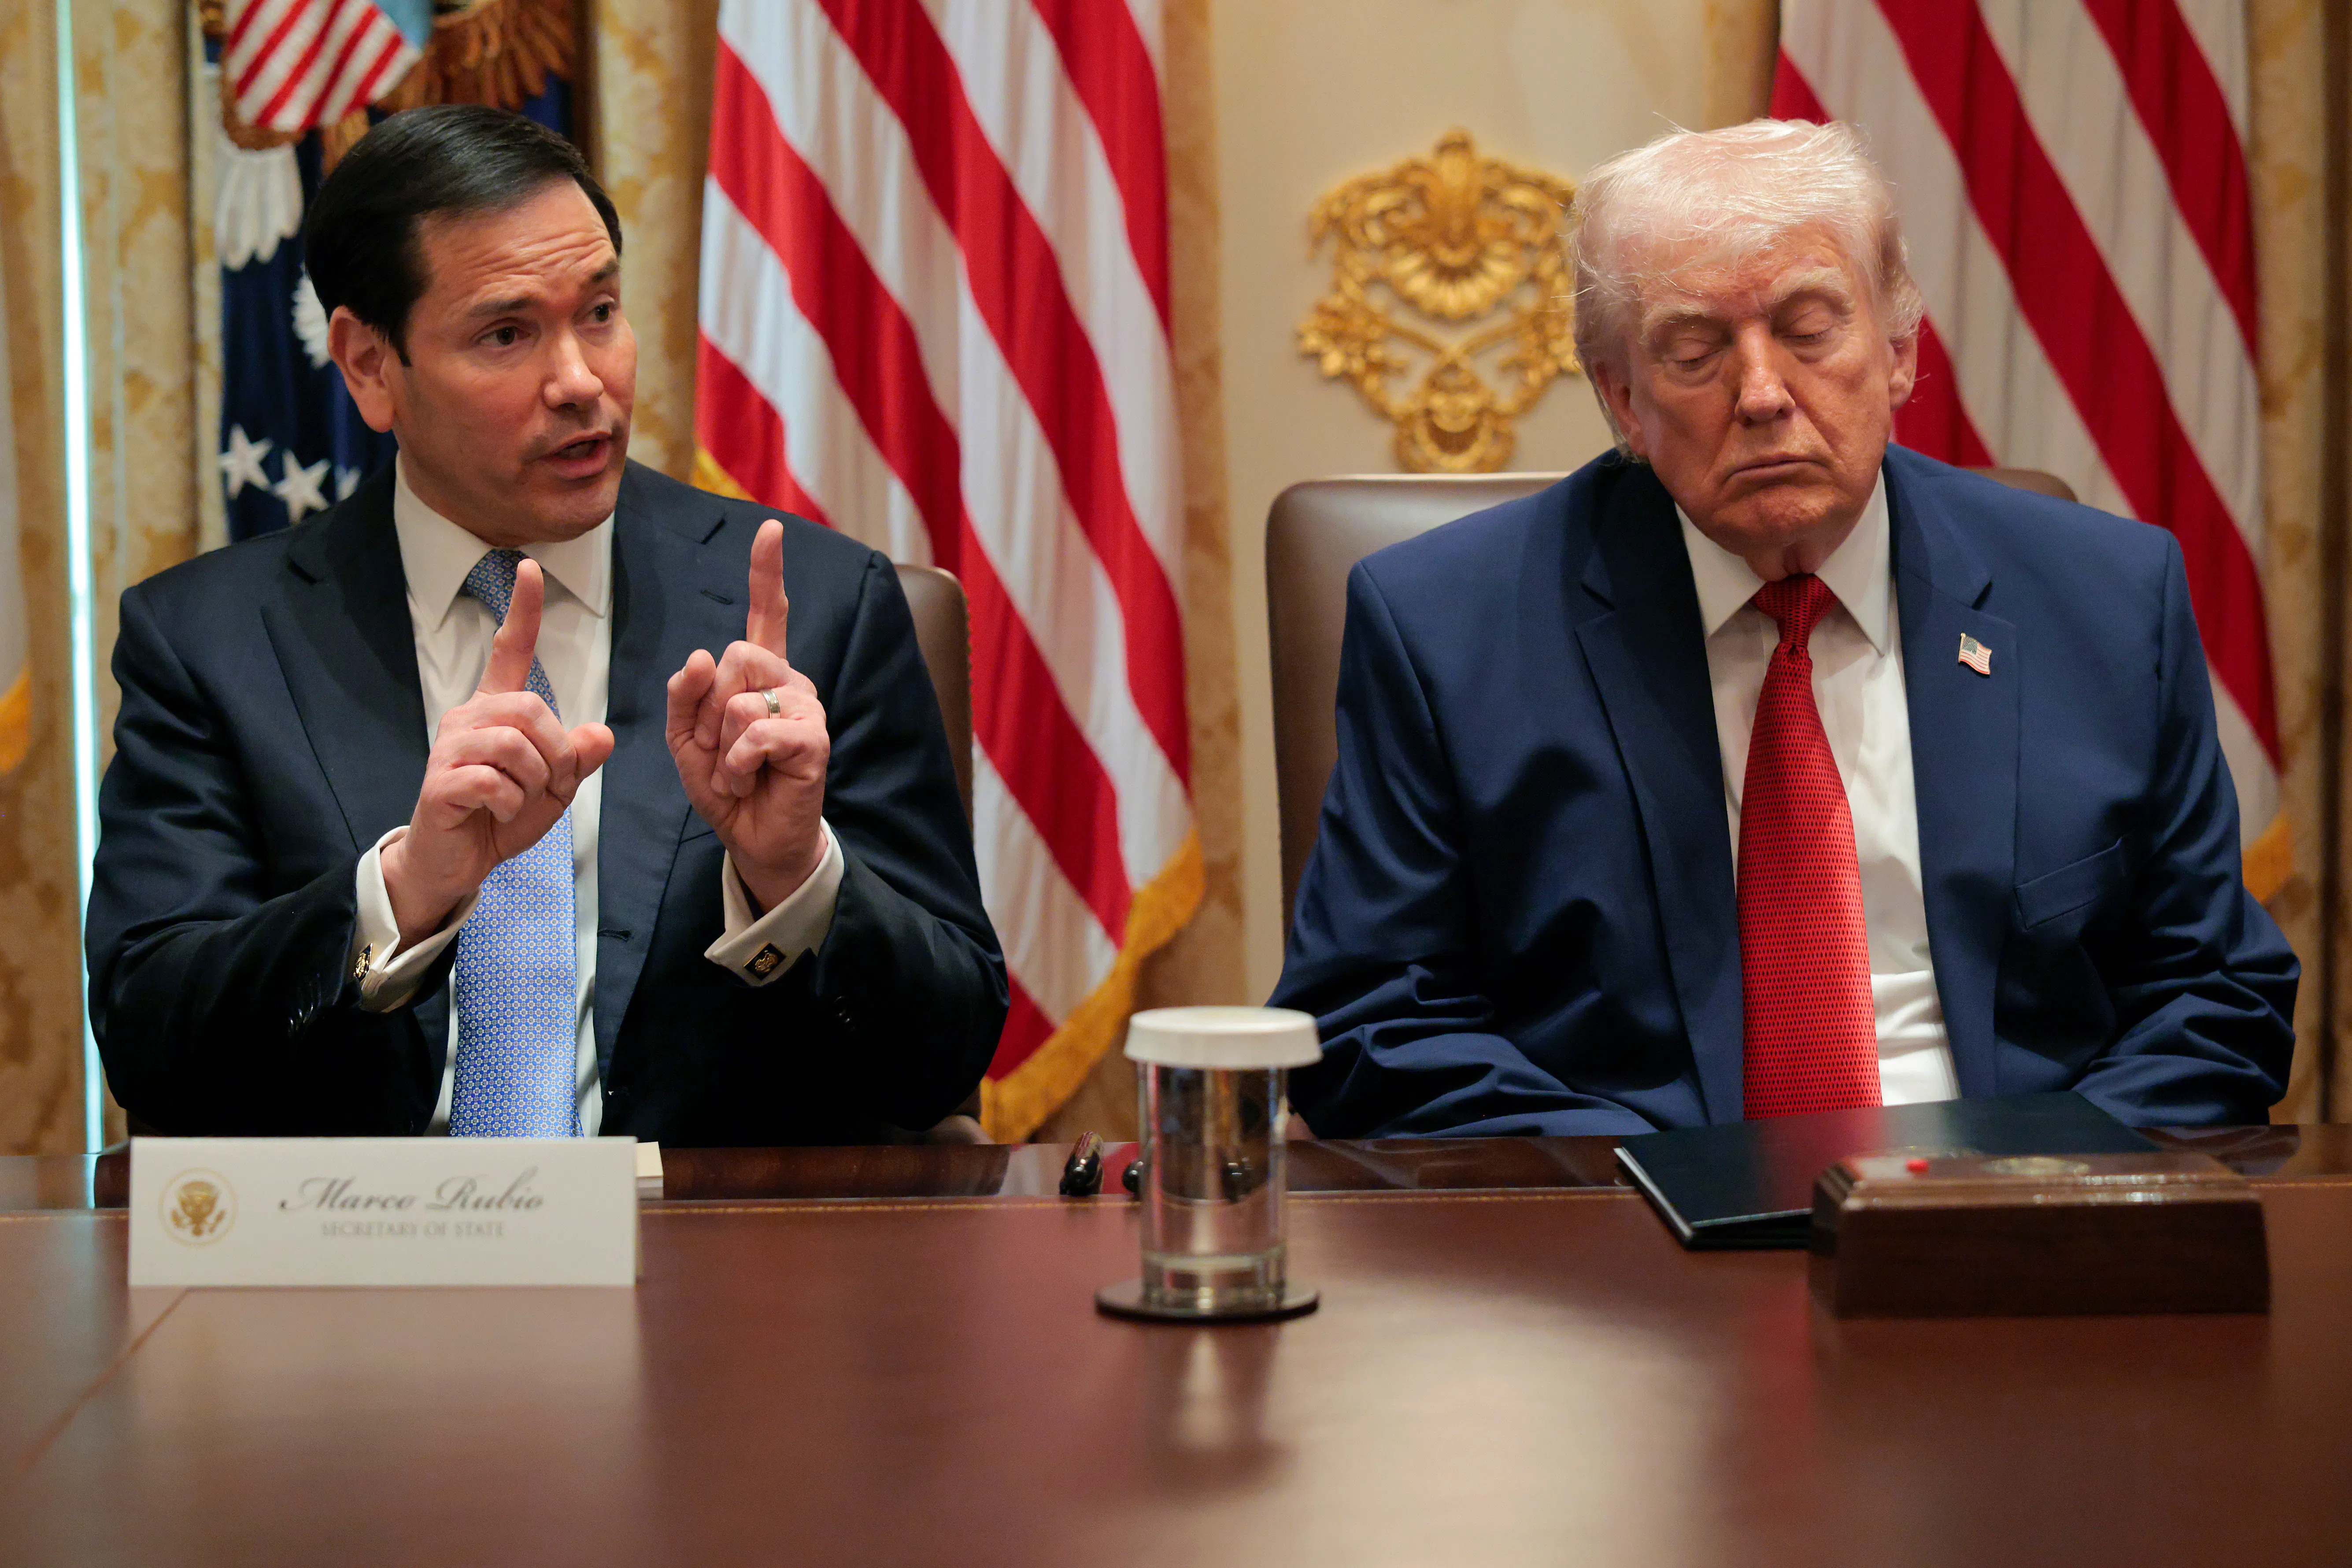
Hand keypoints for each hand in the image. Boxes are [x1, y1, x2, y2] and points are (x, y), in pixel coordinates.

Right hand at [381, 560, 614, 946]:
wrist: (455, 860)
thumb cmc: (500, 815)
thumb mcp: (554, 788)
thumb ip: (577, 758)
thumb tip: (603, 733)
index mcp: (495, 711)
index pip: (510, 650)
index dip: (522, 610)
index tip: (529, 566)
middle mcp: (468, 718)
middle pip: (531, 708)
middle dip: (555, 754)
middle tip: (548, 785)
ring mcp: (449, 747)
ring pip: (515, 744)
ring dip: (535, 781)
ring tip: (522, 799)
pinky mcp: (439, 781)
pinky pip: (494, 781)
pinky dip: (511, 803)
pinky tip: (498, 812)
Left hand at [666, 519, 829, 909]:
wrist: (753, 837)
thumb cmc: (725, 784)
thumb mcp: (685, 738)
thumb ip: (684, 695)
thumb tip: (698, 656)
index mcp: (760, 675)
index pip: (768, 613)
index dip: (767, 572)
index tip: (770, 530)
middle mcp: (789, 681)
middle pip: (734, 655)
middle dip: (706, 707)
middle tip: (716, 747)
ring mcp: (806, 708)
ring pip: (740, 698)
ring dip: (721, 745)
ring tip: (737, 770)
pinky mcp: (813, 739)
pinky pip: (756, 732)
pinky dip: (738, 764)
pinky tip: (750, 779)